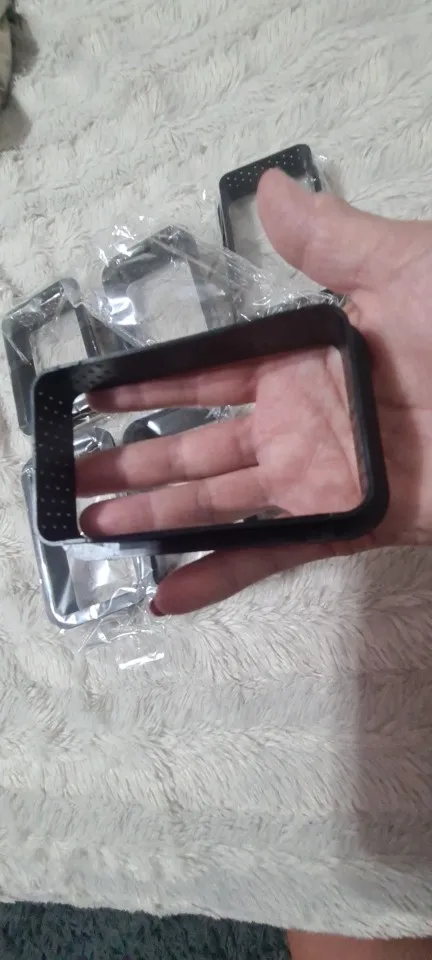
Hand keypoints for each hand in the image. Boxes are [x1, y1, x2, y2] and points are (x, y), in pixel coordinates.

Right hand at [77, 168, 431, 613]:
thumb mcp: (402, 268)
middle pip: (199, 448)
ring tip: (96, 524)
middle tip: (75, 476)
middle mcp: (302, 423)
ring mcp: (320, 479)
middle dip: (136, 464)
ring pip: (220, 504)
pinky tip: (168, 591)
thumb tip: (266, 188)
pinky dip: (219, 575)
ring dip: (157, 518)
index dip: (150, 389)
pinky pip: (271, 555)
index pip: (207, 377)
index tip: (95, 397)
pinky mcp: (347, 527)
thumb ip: (329, 241)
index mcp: (304, 362)